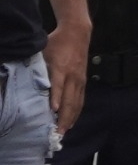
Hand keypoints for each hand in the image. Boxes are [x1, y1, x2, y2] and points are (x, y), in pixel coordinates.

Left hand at [42, 17, 88, 132]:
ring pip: (76, 102)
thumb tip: (26, 84)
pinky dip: (77, 111)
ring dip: (71, 118)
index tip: (54, 111)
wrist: (78, 33)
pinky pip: (81, 99)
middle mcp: (72, 76)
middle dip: (64, 116)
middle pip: (70, 99)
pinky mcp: (83, 81)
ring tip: (65, 131)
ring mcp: (79, 79)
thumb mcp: (43, 52)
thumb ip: (38, 68)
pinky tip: (72, 121)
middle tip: (58, 131)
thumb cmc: (56, 43)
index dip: (56, 98)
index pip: (58, 85)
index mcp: (60, 68)